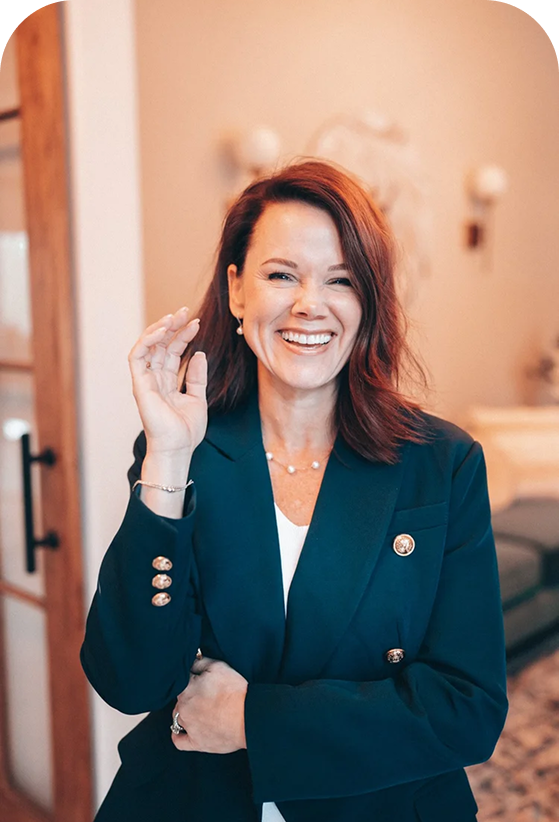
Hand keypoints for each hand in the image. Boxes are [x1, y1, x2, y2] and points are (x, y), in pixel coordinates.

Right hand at [128, 306, 207, 455]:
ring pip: (147, 346)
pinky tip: (163, 330)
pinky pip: (137, 356)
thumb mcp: (198, 398)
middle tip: (186, 311)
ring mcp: (145, 381)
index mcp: (167, 382)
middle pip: (160, 345)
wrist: (178, 448)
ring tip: (174, 317)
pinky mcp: (139, 384)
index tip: (197, 323)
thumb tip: (199, 354)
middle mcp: (154, 379)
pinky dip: (147, 340)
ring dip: (159, 329)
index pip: (173, 352)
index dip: (183, 336)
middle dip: (172, 326)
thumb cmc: (186, 430)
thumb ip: (197, 376)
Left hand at [171, 657, 247, 753]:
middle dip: (190, 695)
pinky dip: (178, 735)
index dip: (193, 679)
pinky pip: (178, 740)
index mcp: (186, 687)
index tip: (202, 680)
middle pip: (180, 698)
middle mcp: (183, 707)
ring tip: (201, 710)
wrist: (248, 716)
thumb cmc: (235, 691)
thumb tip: (192, 660)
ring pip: (178, 716)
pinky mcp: (196, 742)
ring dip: (186, 712)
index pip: (183, 680)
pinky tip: (183, 730)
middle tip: (206, 694)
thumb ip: (201, 662)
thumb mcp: (218, 667)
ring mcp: (188, 726)